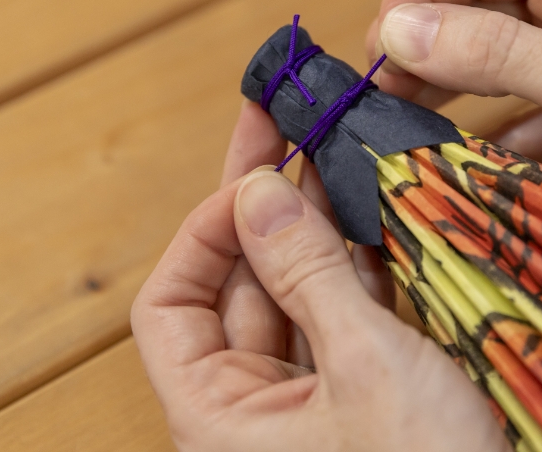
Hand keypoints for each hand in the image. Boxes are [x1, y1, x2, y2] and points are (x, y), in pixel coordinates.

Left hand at [131, 102, 509, 451]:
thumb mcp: (366, 366)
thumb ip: (307, 274)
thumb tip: (257, 191)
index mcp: (219, 415)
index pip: (171, 305)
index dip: (203, 232)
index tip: (253, 176)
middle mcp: (253, 406)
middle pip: (236, 287)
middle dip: (265, 208)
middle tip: (286, 127)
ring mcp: (309, 397)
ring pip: (294, 293)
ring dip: (314, 226)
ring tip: (333, 153)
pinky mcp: (360, 390)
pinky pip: (342, 314)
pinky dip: (355, 264)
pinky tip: (370, 212)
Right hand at [367, 0, 541, 286]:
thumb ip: (496, 54)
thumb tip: (401, 28)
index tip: (378, 54)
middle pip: (483, 8)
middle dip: (431, 52)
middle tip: (383, 103)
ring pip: (503, 62)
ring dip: (460, 97)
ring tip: (411, 134)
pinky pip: (533, 108)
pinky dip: (502, 136)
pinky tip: (474, 165)